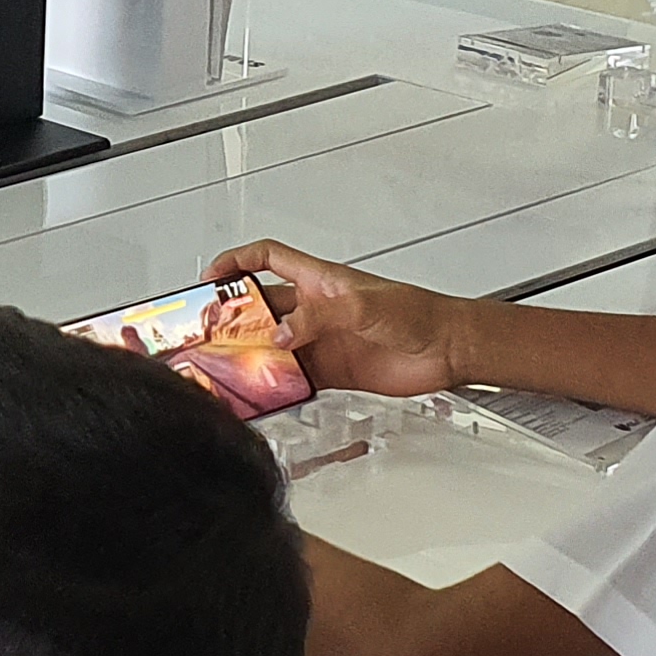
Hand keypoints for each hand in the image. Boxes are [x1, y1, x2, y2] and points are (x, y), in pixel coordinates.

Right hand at [204, 239, 477, 398]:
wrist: (448, 349)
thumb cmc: (417, 313)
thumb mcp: (363, 306)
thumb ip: (319, 318)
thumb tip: (281, 336)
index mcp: (319, 280)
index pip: (267, 259)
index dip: (236, 262)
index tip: (210, 277)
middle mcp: (315, 310)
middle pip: (261, 308)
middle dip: (233, 319)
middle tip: (208, 336)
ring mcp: (321, 341)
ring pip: (273, 347)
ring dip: (252, 358)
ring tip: (230, 372)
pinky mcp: (332, 371)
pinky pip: (295, 379)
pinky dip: (278, 388)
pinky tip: (266, 396)